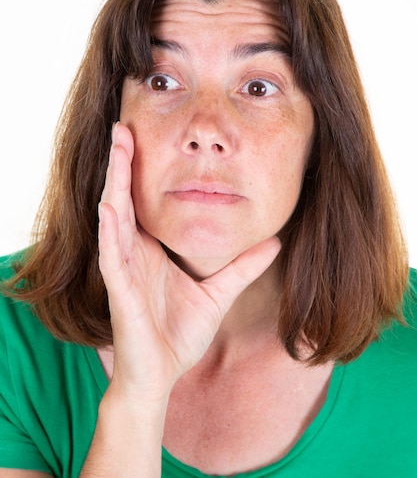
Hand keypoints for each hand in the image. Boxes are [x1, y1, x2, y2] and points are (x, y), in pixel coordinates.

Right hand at [98, 123, 280, 403]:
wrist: (162, 375)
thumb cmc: (180, 334)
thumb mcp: (219, 292)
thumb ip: (244, 266)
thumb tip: (274, 242)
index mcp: (151, 248)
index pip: (142, 199)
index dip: (141, 168)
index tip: (145, 134)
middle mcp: (133, 251)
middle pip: (124, 197)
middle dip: (123, 161)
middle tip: (124, 124)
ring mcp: (123, 267)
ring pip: (114, 215)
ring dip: (114, 180)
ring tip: (118, 145)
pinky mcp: (118, 288)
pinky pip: (112, 253)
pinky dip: (111, 228)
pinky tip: (111, 203)